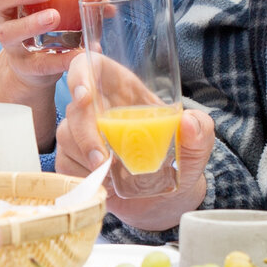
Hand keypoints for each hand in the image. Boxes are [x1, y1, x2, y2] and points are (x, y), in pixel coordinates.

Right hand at [0, 0, 78, 90]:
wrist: (35, 67)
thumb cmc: (45, 25)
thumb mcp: (58, 6)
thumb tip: (104, 3)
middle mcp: (5, 17)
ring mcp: (12, 43)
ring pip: (7, 32)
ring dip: (30, 23)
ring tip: (54, 17)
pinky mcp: (25, 66)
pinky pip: (37, 63)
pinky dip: (59, 59)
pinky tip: (77, 53)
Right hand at [53, 53, 214, 233]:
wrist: (164, 199)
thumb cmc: (177, 161)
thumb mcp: (197, 144)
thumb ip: (201, 130)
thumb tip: (189, 122)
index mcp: (122, 90)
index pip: (90, 66)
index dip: (81, 74)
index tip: (86, 96)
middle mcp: (97, 108)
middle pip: (74, 107)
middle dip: (84, 133)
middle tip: (102, 160)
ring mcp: (81, 133)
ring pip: (67, 136)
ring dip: (85, 158)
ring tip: (110, 175)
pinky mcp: (72, 159)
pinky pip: (65, 163)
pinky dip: (82, 176)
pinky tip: (104, 183)